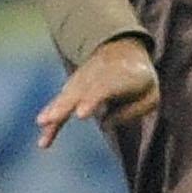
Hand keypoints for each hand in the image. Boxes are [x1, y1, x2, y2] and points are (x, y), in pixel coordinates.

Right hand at [35, 35, 157, 147]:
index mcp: (121, 76)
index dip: (91, 100)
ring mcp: (82, 80)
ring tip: (42, 124)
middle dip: (64, 105)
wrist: (122, 51)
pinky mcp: (72, 89)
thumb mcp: (150, 96)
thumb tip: (105, 122)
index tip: (80, 114)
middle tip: (51, 119)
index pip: (104, 88)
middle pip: (78, 91)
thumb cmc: (140, 81)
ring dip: (54, 110)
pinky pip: (60, 105)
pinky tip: (44, 141)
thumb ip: (133, 109)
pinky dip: (52, 120)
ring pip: (66, 95)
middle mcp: (97, 75)